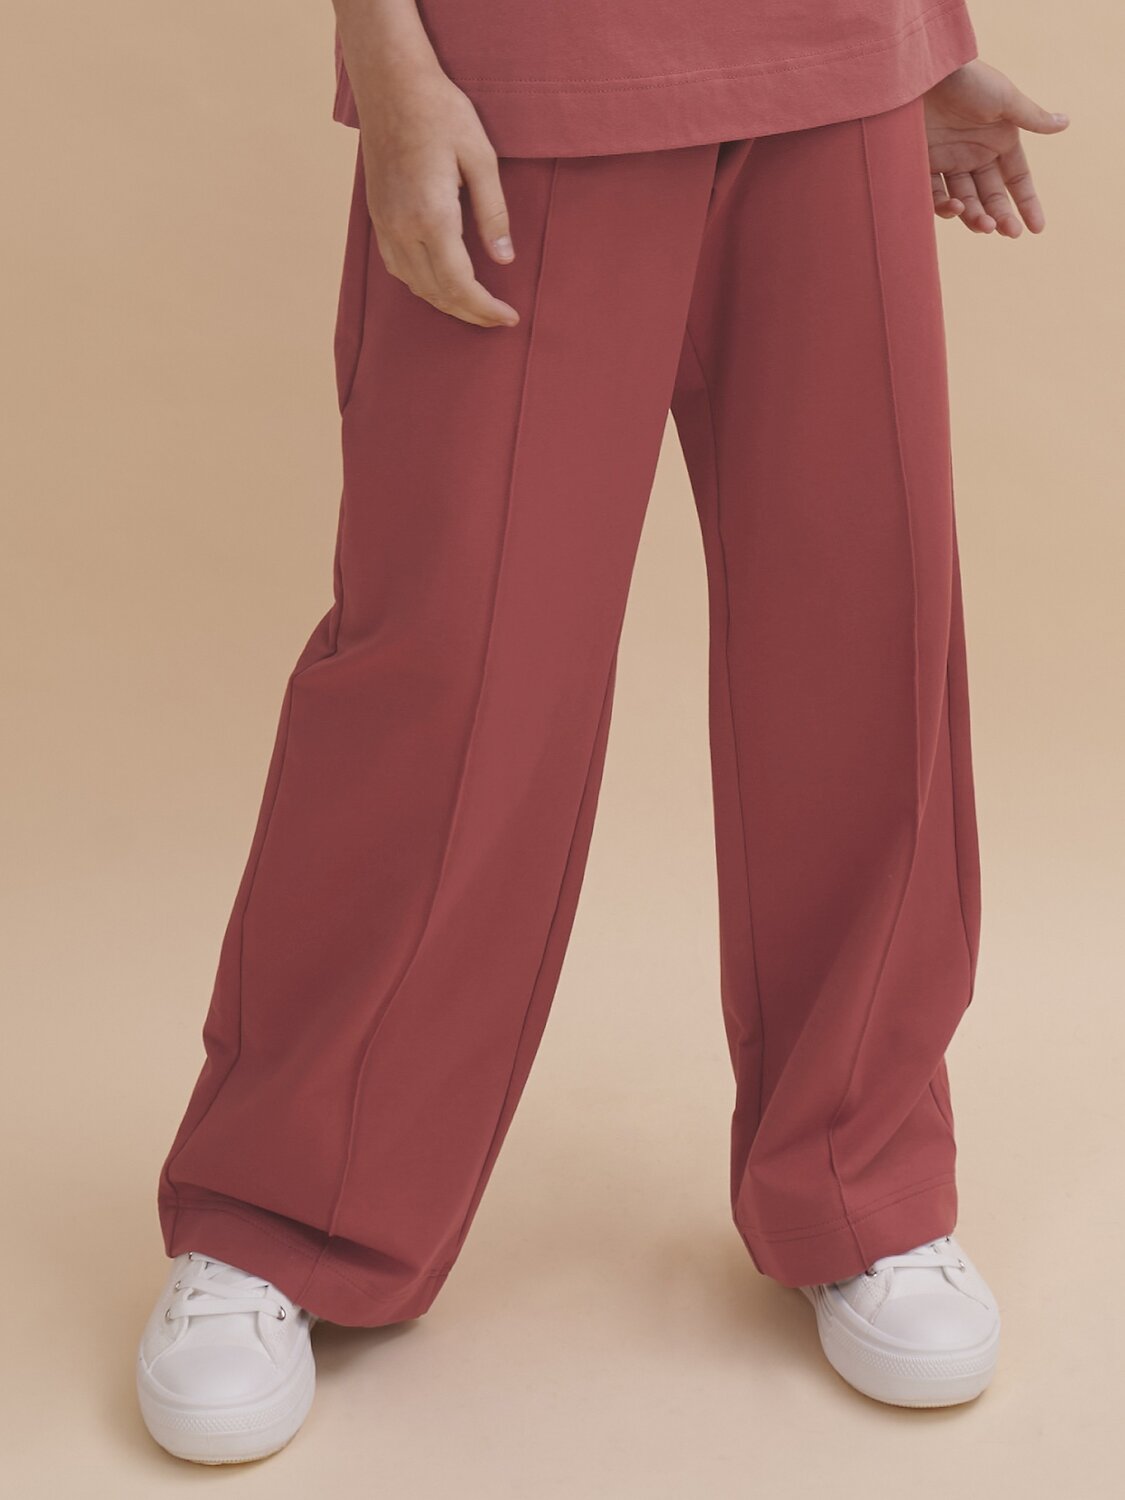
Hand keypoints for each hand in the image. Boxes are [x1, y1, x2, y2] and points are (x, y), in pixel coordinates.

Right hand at [358, 63, 518, 327]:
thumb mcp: (481, 157)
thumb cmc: (440, 111)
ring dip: (446, 303)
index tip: (509, 318)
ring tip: (475, 307)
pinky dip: (423, 286)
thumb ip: (493, 213)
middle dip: (471, 313)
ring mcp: (385, 225)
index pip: (460, 284)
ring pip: (416, 286)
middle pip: (438, 293)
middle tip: (498, 319)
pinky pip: (399, 268)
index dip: (485, 309)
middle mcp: (402, 228)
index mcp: (432, 216)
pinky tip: (441, 284)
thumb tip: (504, 259)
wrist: (390, 82)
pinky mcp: (378, 217)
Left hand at [924, 60, 1069, 235]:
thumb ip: (1031, 118)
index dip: (1027, 203)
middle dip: (1001, 217)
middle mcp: (975, 154)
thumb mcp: (1005, 100)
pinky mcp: (922, 166)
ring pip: (965, 201)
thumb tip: (1064, 124)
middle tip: (1007, 232)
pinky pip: (934, 196)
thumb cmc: (968, 81)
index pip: (1017, 179)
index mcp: (999, 140)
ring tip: (984, 224)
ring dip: (976, 217)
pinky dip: (945, 207)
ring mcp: (949, 162)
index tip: (1036, 228)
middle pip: (991, 195)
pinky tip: (956, 207)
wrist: (924, 74)